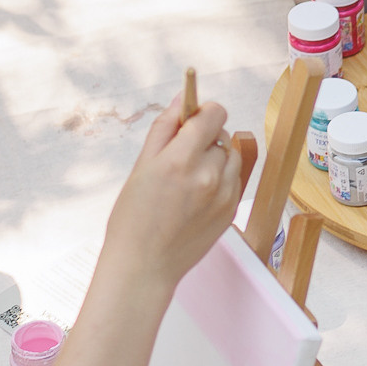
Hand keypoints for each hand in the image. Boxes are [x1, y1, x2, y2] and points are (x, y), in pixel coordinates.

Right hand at [100, 94, 250, 295]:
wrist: (144, 266)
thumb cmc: (133, 217)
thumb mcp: (141, 166)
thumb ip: (164, 129)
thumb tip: (182, 99)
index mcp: (181, 160)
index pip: (214, 114)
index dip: (203, 112)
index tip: (192, 119)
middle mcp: (209, 175)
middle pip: (221, 135)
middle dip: (203, 140)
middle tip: (179, 158)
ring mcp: (225, 195)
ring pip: (231, 157)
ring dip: (215, 159)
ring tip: (189, 179)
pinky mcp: (232, 211)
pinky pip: (233, 180)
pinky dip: (220, 180)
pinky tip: (196, 197)